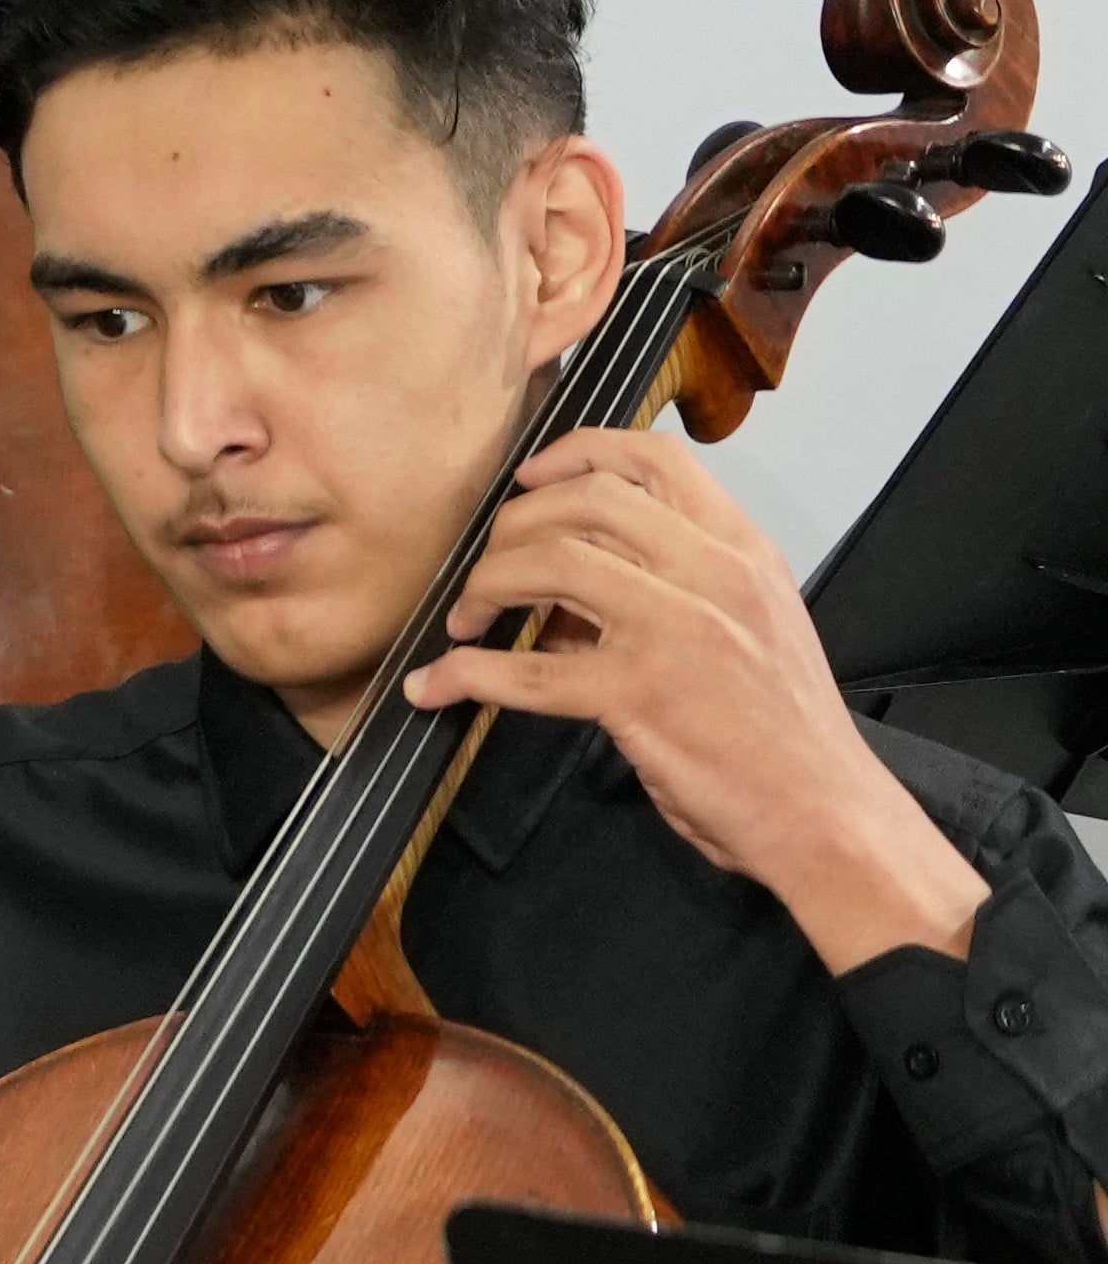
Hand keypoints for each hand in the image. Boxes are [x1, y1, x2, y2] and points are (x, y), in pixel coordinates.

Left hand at [407, 432, 987, 970]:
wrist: (824, 810)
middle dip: (513, 527)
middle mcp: (714, 575)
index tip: (529, 479)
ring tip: (467, 622)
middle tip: (487, 571)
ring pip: (550, 563)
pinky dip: (466, 674)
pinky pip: (527, 672)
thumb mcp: (749, 627)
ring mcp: (678, 632)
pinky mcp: (641, 696)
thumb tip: (567, 588)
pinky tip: (439, 685)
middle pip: (585, 501)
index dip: (575, 453)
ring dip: (486, 586)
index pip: (656, 458)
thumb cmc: (781, 727)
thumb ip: (671, 588)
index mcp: (742, 551)